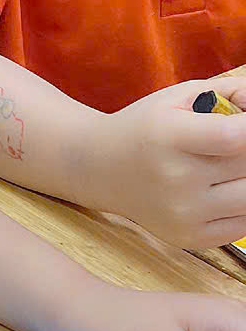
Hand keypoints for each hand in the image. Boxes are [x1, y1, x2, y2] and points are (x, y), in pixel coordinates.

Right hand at [94, 78, 245, 247]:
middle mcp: (174, 177)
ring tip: (224, 167)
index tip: (244, 126)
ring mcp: (183, 212)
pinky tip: (219, 190)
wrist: (100, 168)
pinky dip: (240, 205)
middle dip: (245, 152)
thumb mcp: (178, 97)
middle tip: (226, 145)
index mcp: (167, 136)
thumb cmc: (146, 127)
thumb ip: (233, 93)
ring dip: (244, 179)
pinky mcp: (191, 237)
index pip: (233, 137)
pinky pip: (243, 224)